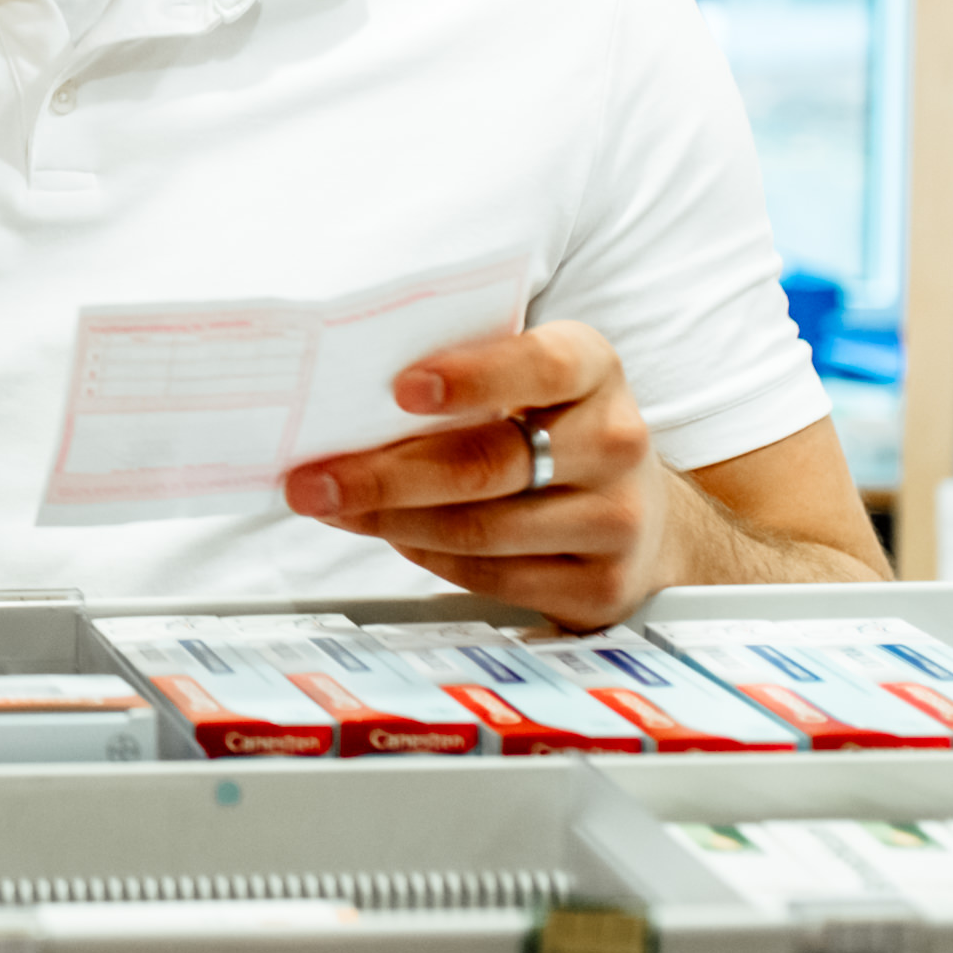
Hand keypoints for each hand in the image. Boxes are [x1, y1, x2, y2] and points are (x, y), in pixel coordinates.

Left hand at [279, 320, 695, 629]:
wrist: (639, 512)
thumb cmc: (553, 430)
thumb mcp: (528, 381)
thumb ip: (462, 377)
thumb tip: (346, 398)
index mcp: (594, 369)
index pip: (539, 366)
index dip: (470, 378)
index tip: (401, 389)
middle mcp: (616, 441)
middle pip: (488, 463)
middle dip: (385, 475)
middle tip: (314, 481)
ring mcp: (617, 520)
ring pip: (480, 529)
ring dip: (390, 522)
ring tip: (333, 508)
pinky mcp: (601, 586)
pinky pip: (491, 578)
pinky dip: (426, 556)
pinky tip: (390, 534)